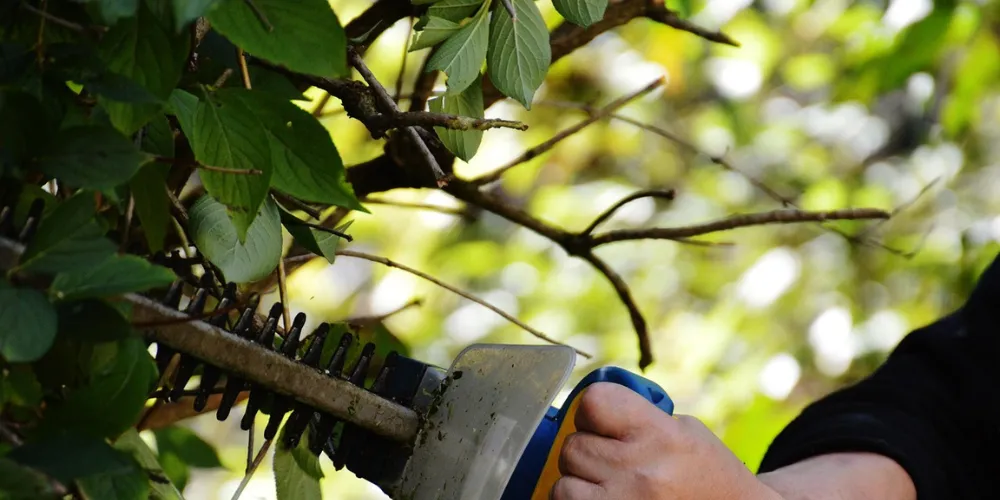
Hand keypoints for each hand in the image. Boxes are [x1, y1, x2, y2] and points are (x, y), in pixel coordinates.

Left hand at [551, 382, 781, 499]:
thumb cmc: (710, 475)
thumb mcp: (686, 431)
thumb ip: (640, 416)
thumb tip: (591, 406)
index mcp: (659, 435)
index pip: (594, 402)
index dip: (591, 410)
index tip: (600, 421)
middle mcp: (639, 471)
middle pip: (573, 446)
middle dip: (586, 450)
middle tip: (609, 460)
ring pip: (564, 483)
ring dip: (579, 483)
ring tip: (607, 485)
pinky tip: (602, 498)